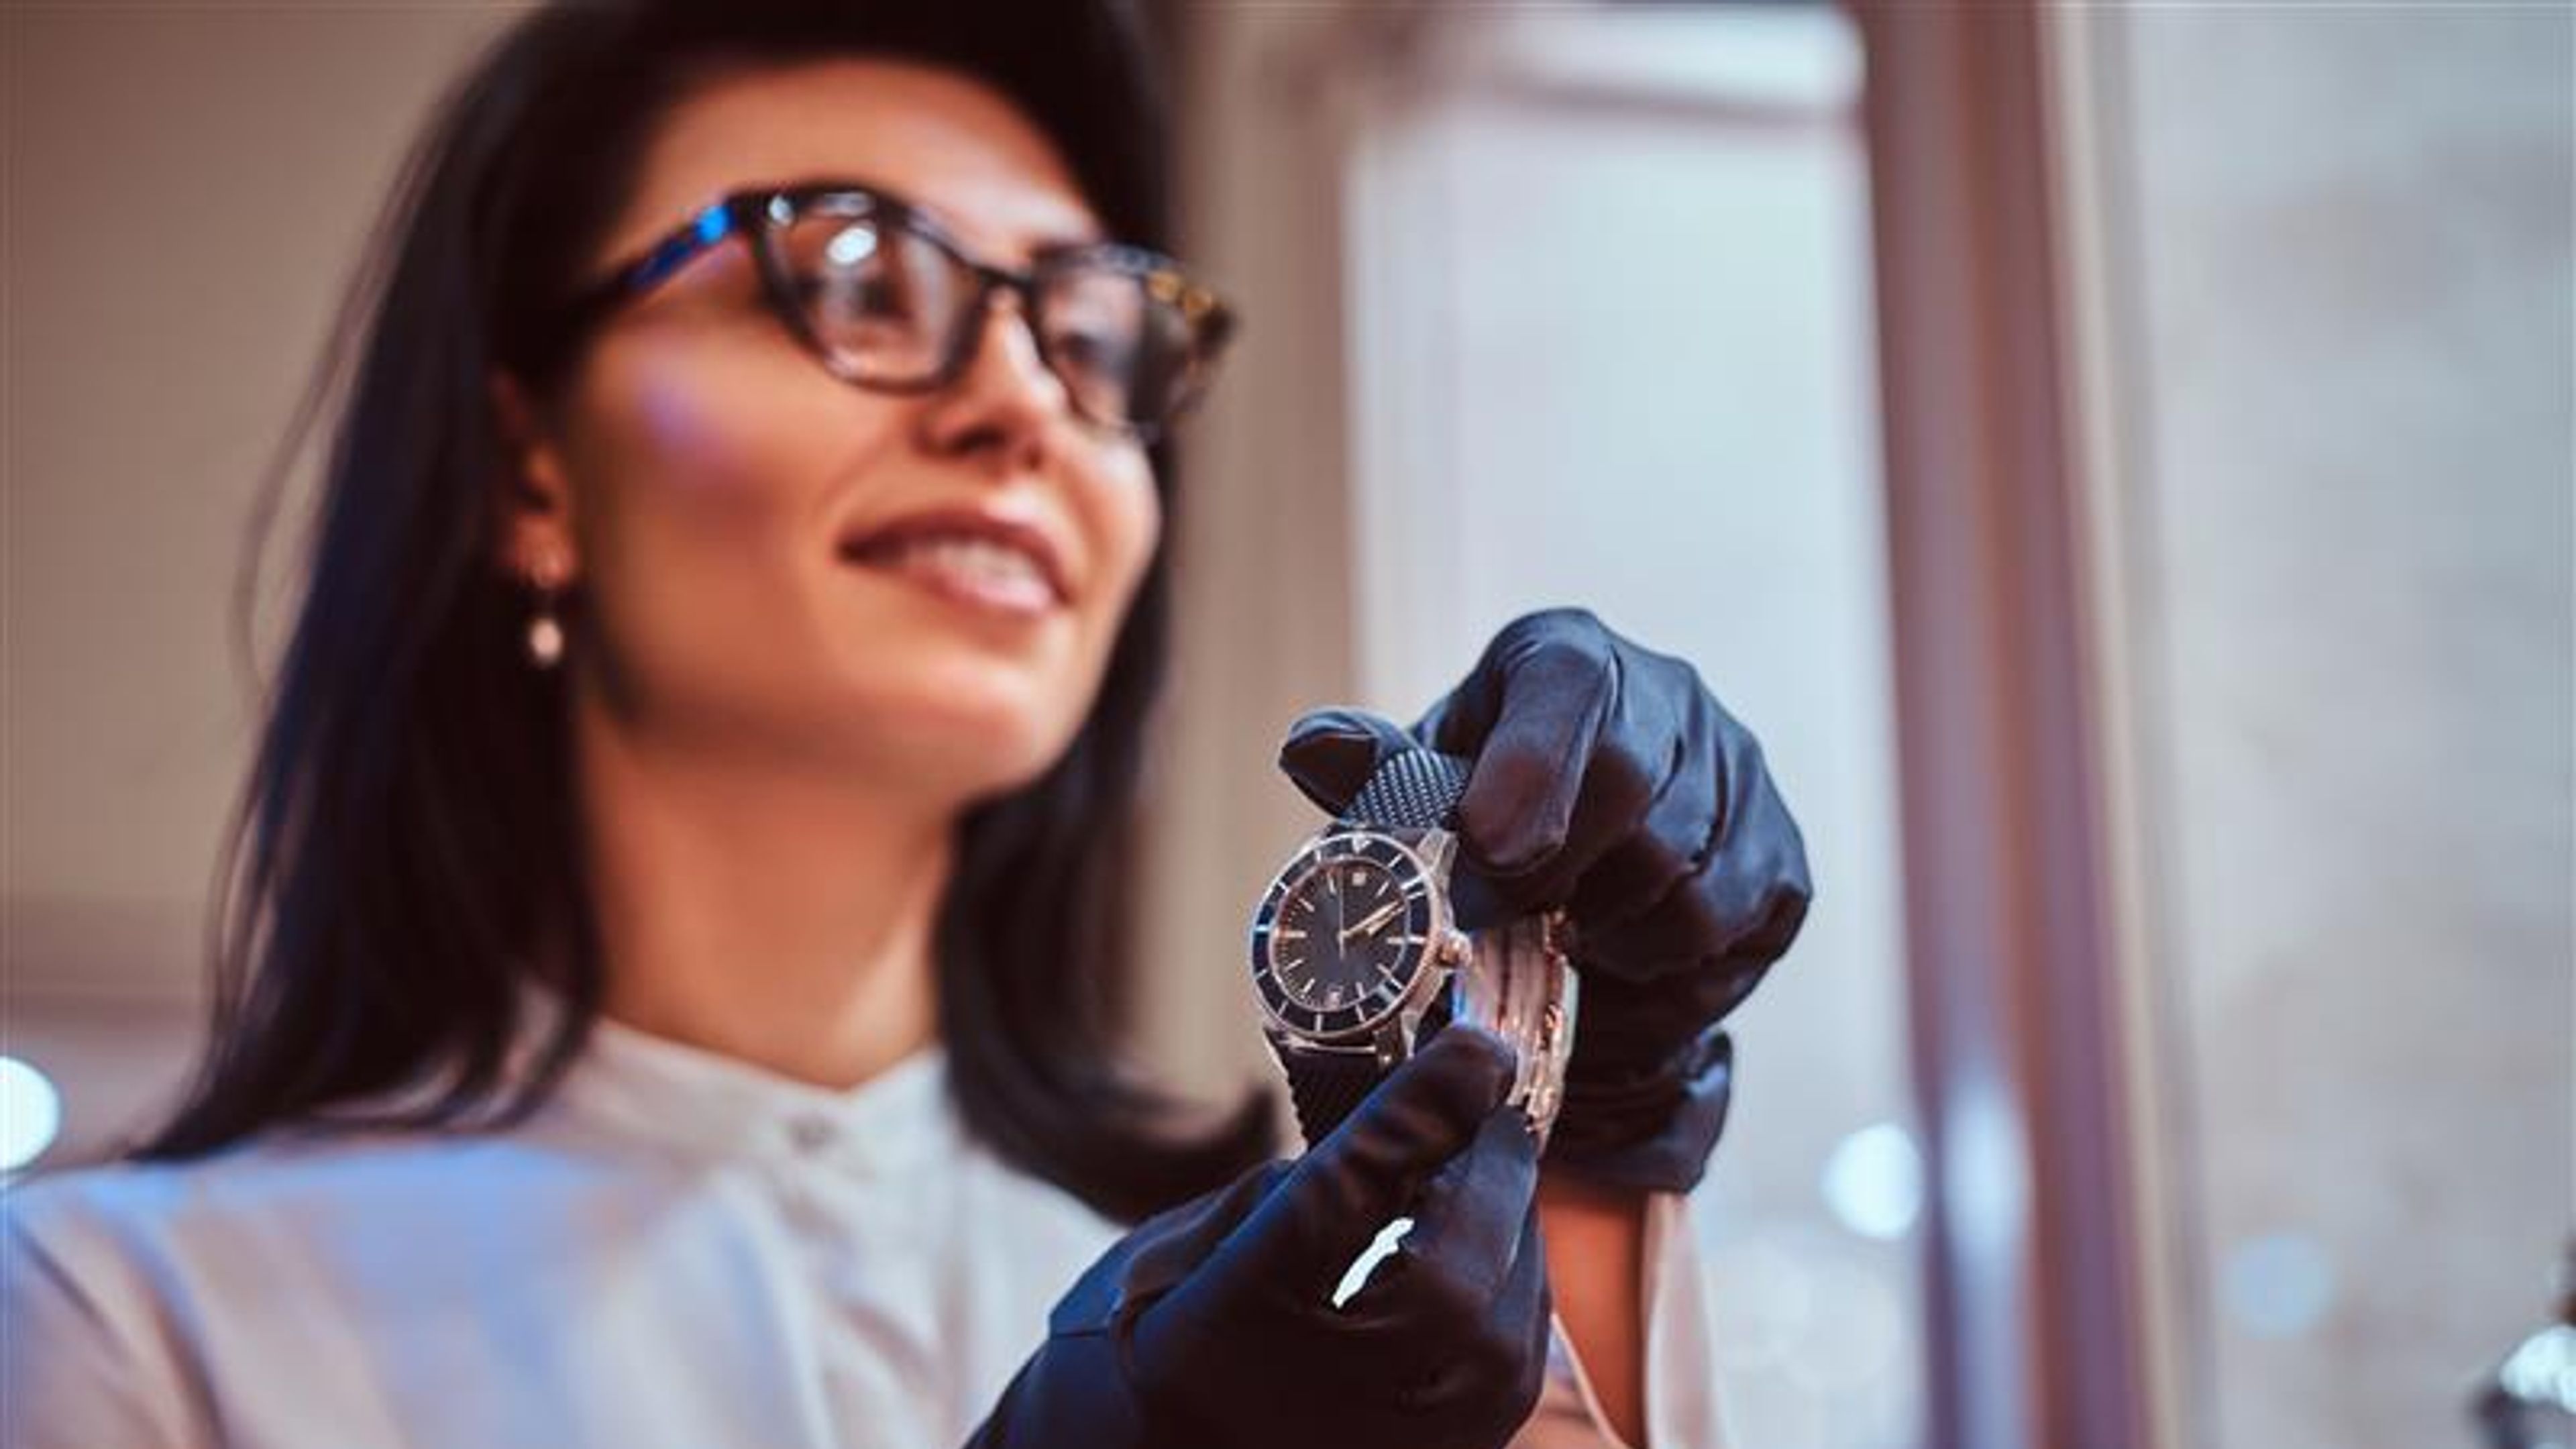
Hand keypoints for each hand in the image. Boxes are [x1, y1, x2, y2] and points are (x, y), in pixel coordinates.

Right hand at [966, 1030, 1549, 1448]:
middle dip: (1487, 1172)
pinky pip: (1512, 1371)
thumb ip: (1263, 1206)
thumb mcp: (1155, 1265)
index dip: (1420, 1112)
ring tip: (1488, 1166)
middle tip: (1491, 1106)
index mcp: (1226, 1331)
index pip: (1345, 1195)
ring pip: (1504, 1327)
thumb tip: (1377, 1148)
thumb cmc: (1133, 1364)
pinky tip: (1490, 1246)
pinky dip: (1515, 1293)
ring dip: (1511, 1230)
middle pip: (1452, 1270)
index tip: (1474, 1048)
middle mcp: (1320, 1404)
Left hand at [1277, 608, 1812, 1192]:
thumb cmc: (1482, 815)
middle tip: (1498, 922)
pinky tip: (1617, 957)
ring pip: (1685, 880)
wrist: (1577, 863)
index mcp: (1566, 657)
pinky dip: (1664, 970)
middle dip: (1553, 878)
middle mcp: (1671, 698)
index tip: (1490, 847)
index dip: (1530, 767)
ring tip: (1559, 937)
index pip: (1565, 684)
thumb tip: (1311, 748)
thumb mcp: (1420, 789)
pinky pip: (1731, 932)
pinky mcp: (1782, 860)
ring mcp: (1741, 777)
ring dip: (1605, 934)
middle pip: (1630, 791)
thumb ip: (1377, 776)